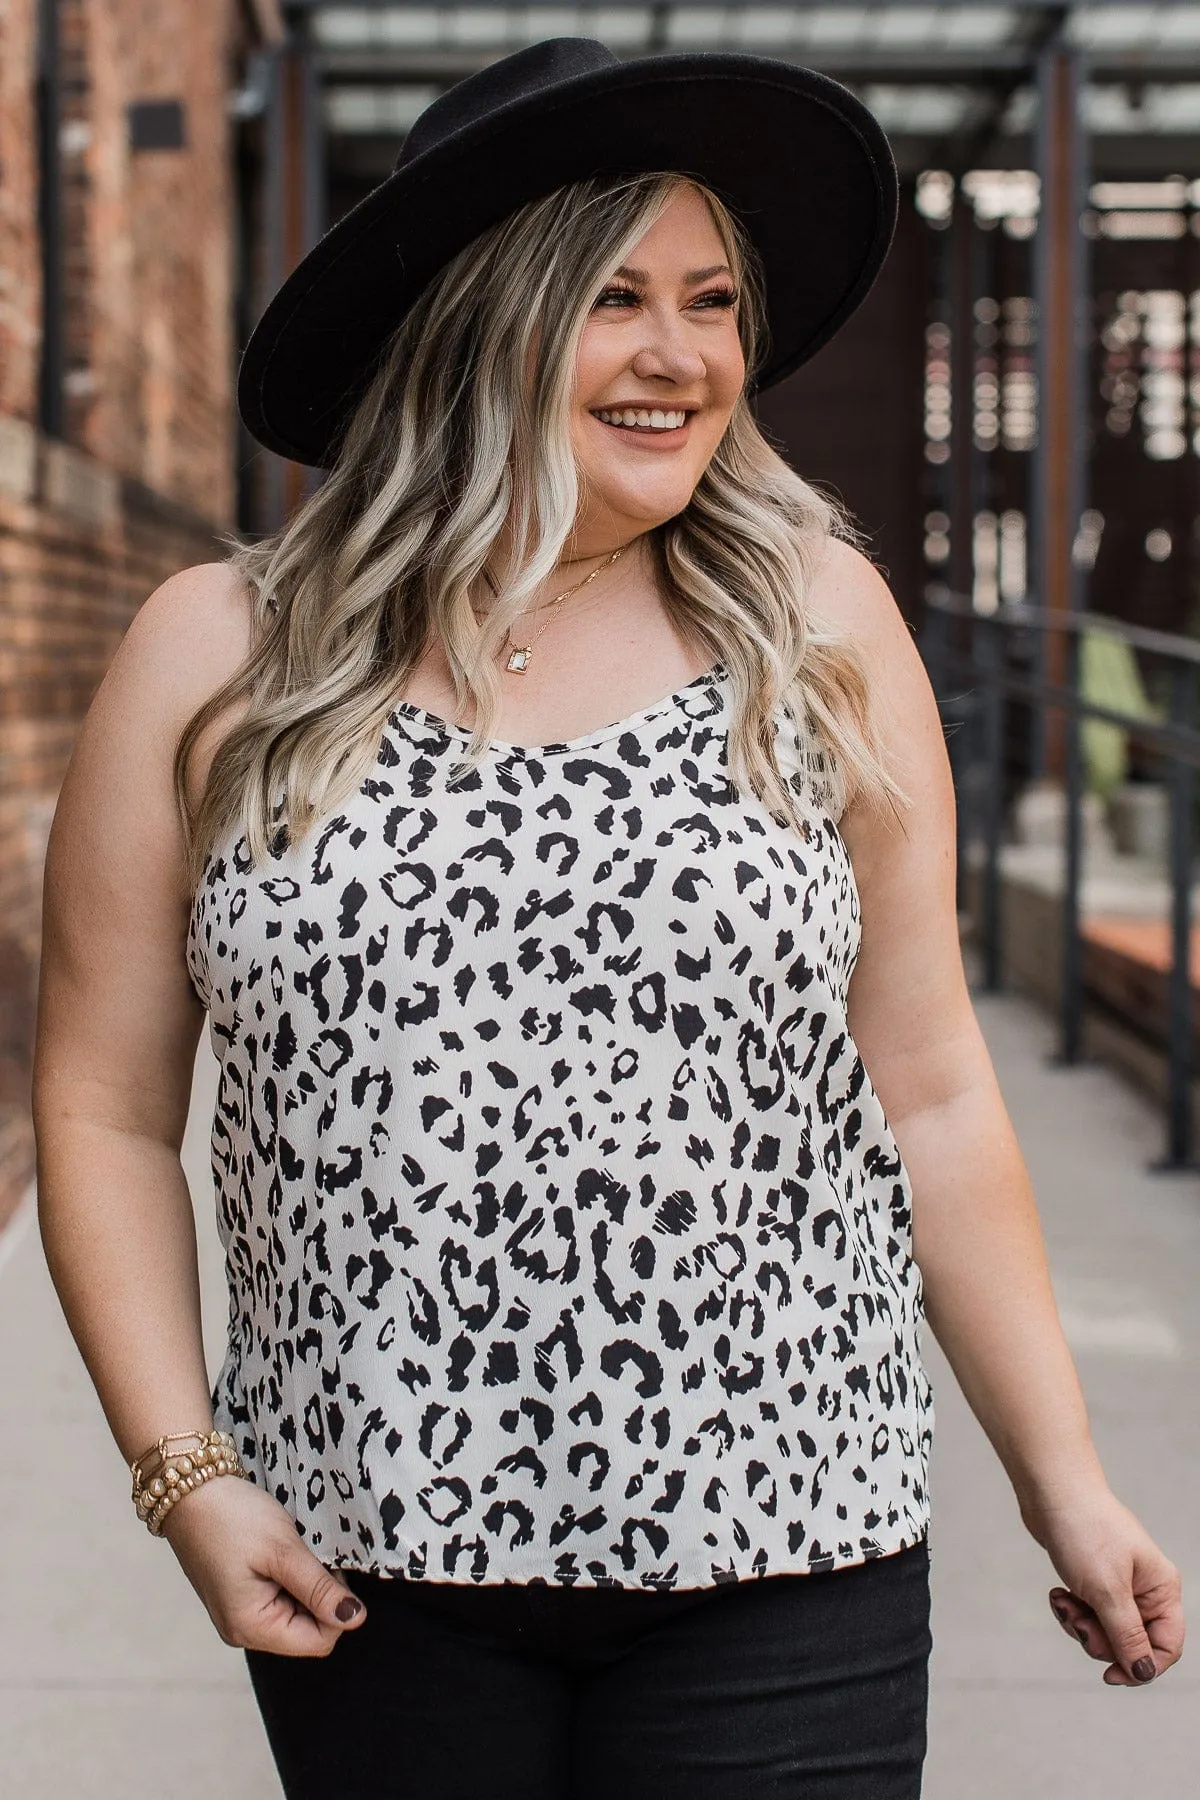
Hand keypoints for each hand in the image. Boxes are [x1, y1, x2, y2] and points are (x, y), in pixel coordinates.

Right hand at [159, 1470, 368, 1657]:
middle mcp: (242, 1631)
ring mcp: (239, 1615)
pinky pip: (280, 1599)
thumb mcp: (283, 1550)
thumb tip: (355, 1619)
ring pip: (297, 1614)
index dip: (336, 1607)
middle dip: (320, 1594)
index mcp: (251, 1628)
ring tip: (288, 1551)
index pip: (319, 1641)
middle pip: (308, 1630)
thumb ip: (319, 1589)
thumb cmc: (231, 1517)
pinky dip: (290, 1577)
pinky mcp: (240, 1597)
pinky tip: (278, 1552)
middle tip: (306, 1554)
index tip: (326, 1567)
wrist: (188, 1490)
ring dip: (305, 1584)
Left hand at [1019, 1482, 1183, 1686]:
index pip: (1166, 1646)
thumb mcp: (1107, 1591)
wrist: (1050, 1490)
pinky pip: (1086, 1613)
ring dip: (1080, 1623)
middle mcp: (1145, 1589)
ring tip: (1063, 1600)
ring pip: (1104, 1630)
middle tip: (1078, 1621)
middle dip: (1100, 1639)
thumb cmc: (1084, 1530)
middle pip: (1131, 1643)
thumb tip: (1142, 1673)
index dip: (1141, 1666)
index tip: (1110, 1675)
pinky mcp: (1093, 1579)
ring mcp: (1118, 1584)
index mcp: (1162, 1589)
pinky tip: (1057, 1593)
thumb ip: (1126, 1636)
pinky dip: (1071, 1609)